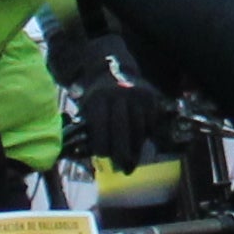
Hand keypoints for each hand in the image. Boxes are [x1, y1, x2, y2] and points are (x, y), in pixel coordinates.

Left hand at [49, 28, 155, 171]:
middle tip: (124, 169)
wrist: (112, 64)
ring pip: (139, 128)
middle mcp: (119, 97)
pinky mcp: (150, 96)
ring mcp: (136, 96)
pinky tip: (142, 142)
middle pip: (122, 131)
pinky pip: (151, 121)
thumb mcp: (86, 104)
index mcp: (98, 99)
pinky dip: (147, 134)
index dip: (102, 147)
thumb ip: (88, 126)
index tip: (103, 158)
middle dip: (123, 154)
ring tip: (133, 160)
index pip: (101, 129)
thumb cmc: (95, 92)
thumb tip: (83, 153)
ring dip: (137, 147)